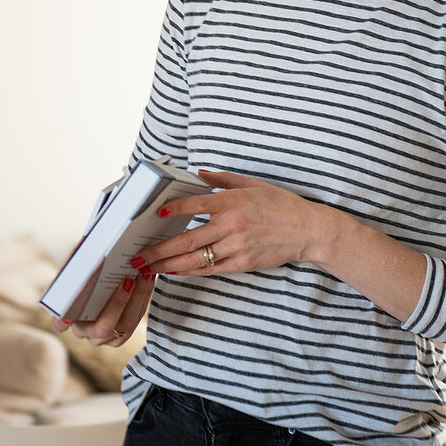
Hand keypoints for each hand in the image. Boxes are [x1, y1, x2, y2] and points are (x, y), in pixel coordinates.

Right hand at [51, 272, 155, 346]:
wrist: (102, 286)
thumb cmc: (87, 276)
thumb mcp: (80, 270)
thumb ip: (81, 266)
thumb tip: (92, 250)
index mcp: (63, 318)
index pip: (59, 323)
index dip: (63, 321)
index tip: (67, 315)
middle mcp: (82, 332)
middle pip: (101, 328)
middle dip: (118, 303)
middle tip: (127, 280)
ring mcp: (101, 338)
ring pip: (124, 325)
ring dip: (138, 298)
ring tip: (144, 275)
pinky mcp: (119, 337)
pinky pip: (135, 321)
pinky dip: (143, 299)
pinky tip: (148, 279)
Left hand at [139, 170, 328, 277]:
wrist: (307, 230)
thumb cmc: (281, 205)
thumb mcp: (253, 184)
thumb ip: (223, 180)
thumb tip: (199, 173)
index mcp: (233, 202)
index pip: (195, 204)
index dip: (173, 209)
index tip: (155, 212)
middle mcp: (232, 225)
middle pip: (187, 240)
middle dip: (159, 249)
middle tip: (138, 255)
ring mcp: (236, 247)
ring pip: (195, 259)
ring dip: (168, 265)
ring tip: (149, 268)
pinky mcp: (242, 264)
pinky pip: (211, 270)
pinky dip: (190, 272)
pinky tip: (174, 272)